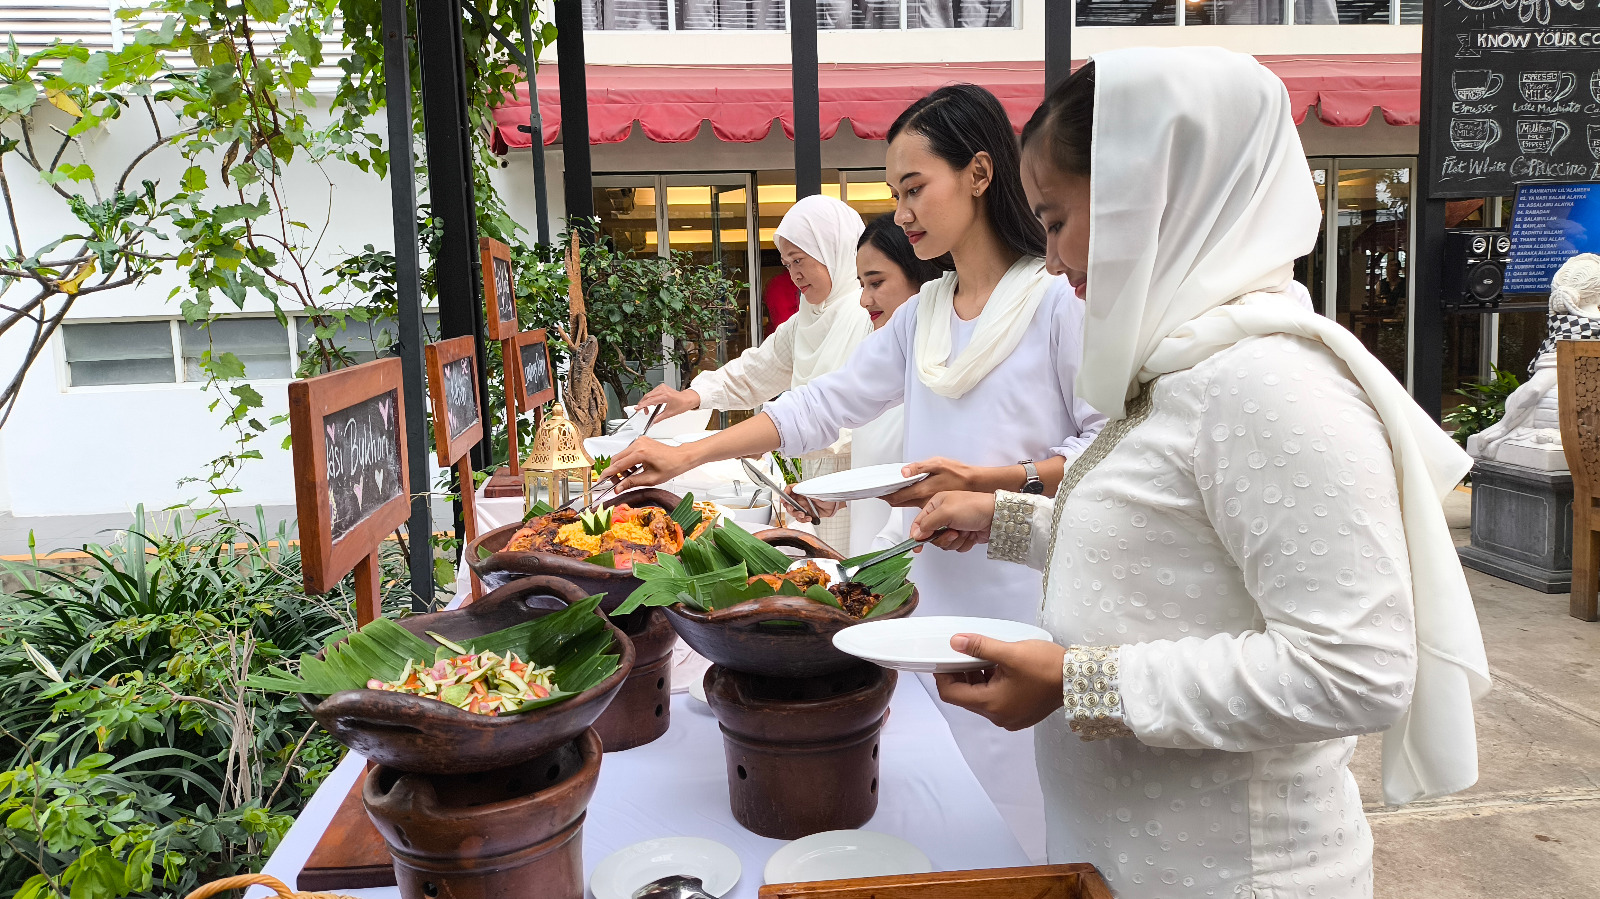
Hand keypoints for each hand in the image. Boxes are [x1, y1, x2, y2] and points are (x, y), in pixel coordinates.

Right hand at [602, 437, 696, 491]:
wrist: (680, 457)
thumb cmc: (670, 467)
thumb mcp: (650, 479)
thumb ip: (632, 483)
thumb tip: (618, 488)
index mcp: (641, 453)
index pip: (618, 465)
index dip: (608, 474)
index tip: (601, 481)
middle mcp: (638, 444)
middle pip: (616, 459)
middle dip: (614, 472)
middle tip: (617, 483)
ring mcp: (639, 441)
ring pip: (621, 456)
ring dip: (621, 467)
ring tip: (631, 476)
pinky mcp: (640, 441)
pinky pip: (627, 452)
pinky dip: (627, 462)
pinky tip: (635, 469)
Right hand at [635, 385, 700, 421]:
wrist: (688, 399)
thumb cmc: (682, 404)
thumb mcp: (670, 413)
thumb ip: (659, 418)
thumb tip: (653, 421)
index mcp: (665, 396)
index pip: (650, 400)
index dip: (642, 405)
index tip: (637, 408)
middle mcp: (663, 390)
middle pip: (648, 396)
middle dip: (643, 404)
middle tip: (641, 411)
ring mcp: (662, 387)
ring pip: (649, 394)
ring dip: (646, 401)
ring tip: (647, 409)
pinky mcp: (662, 387)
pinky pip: (652, 392)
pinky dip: (650, 398)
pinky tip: (651, 403)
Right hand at [783, 485, 842, 522]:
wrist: (835, 505)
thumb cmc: (827, 495)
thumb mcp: (813, 490)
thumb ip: (802, 490)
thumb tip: (792, 489)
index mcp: (802, 491)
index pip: (789, 490)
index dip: (785, 494)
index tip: (783, 498)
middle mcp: (802, 499)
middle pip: (789, 503)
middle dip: (790, 507)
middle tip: (792, 509)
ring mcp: (804, 507)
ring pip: (794, 512)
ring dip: (797, 515)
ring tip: (803, 515)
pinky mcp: (808, 514)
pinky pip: (801, 519)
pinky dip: (803, 520)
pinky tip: (809, 518)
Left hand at [882, 457, 977, 507]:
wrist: (976, 485)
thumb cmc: (959, 473)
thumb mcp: (939, 464)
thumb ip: (919, 467)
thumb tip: (903, 472)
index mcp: (922, 491)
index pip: (896, 497)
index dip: (884, 494)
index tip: (875, 491)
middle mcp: (923, 502)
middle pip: (898, 503)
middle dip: (888, 497)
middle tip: (880, 489)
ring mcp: (928, 507)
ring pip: (907, 505)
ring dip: (898, 500)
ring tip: (891, 489)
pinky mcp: (933, 507)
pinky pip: (916, 506)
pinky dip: (908, 500)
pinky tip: (908, 491)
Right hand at [911, 491, 994, 551]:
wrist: (996, 515)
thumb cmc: (974, 507)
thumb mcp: (945, 512)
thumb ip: (927, 524)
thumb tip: (917, 534)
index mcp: (936, 504)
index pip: (919, 522)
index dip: (916, 535)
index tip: (916, 546)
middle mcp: (944, 514)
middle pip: (932, 536)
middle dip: (942, 538)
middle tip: (952, 532)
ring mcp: (954, 525)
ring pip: (944, 543)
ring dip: (954, 541)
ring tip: (964, 531)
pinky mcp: (964, 534)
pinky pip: (956, 546)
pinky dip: (964, 543)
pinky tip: (970, 535)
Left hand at [933, 635, 1065, 730]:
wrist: (1078, 679)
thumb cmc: (1046, 666)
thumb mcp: (1010, 652)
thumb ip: (979, 647)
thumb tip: (955, 642)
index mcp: (991, 704)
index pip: (952, 694)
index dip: (943, 676)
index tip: (944, 658)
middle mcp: (998, 716)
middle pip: (966, 697)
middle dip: (960, 675)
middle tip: (963, 653)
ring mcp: (1010, 718)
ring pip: (981, 698)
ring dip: (977, 679)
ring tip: (982, 657)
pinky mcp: (1020, 714)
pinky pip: (996, 701)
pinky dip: (991, 685)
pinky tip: (998, 668)